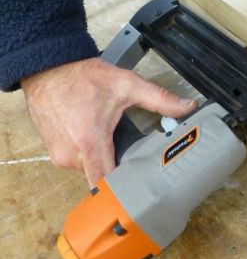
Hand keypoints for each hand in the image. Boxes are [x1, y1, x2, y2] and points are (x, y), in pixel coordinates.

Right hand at [21, 58, 197, 186]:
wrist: (47, 68)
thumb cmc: (82, 77)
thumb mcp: (127, 84)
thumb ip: (159, 98)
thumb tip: (188, 106)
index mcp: (89, 142)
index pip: (105, 183)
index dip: (123, 190)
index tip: (141, 188)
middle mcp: (71, 154)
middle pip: (100, 180)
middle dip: (119, 174)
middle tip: (139, 164)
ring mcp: (59, 156)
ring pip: (89, 172)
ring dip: (104, 163)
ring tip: (119, 148)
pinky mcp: (54, 153)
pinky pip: (78, 164)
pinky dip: (91, 157)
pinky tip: (102, 143)